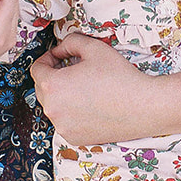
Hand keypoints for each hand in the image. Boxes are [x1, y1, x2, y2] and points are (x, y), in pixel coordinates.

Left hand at [29, 33, 163, 144]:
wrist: (143, 107)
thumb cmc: (120, 77)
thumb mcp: (94, 47)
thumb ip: (70, 42)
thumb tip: (60, 49)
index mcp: (53, 85)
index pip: (36, 69)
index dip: (47, 59)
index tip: (59, 57)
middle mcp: (52, 109)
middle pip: (42, 89)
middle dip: (53, 78)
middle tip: (73, 71)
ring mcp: (62, 126)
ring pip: (53, 107)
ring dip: (62, 96)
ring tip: (84, 88)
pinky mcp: (73, 138)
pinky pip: (64, 122)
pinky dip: (71, 113)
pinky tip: (90, 106)